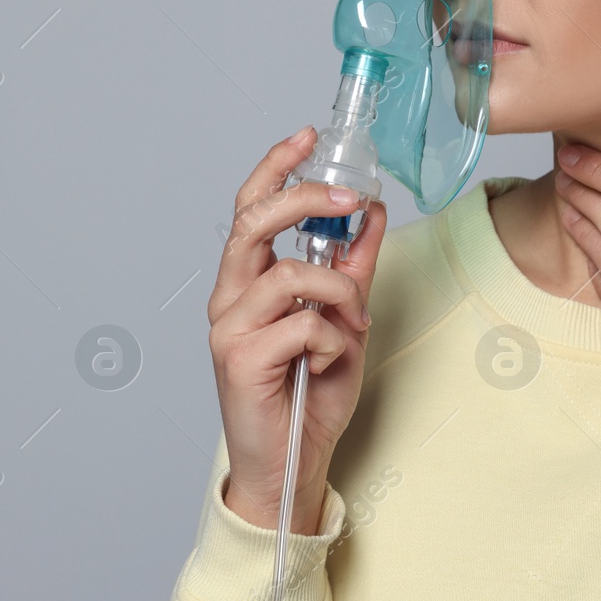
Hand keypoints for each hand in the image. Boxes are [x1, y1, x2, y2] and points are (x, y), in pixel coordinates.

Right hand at [207, 126, 386, 532]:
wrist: (289, 464)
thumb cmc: (306, 395)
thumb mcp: (344, 321)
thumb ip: (353, 269)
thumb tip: (372, 214)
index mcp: (245, 281)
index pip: (250, 207)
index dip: (275, 167)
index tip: (308, 136)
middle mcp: (228, 297)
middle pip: (255, 221)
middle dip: (307, 199)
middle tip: (352, 197)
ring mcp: (228, 328)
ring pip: (291, 276)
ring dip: (339, 293)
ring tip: (352, 325)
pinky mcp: (239, 359)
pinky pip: (303, 325)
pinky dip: (332, 341)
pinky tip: (328, 363)